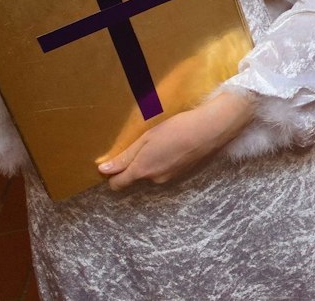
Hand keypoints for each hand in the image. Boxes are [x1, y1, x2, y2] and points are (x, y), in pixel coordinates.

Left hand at [99, 89, 253, 189]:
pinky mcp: (181, 173)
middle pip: (135, 177)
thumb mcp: (146, 139)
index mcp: (142, 170)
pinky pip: (165, 169)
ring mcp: (169, 177)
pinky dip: (164, 160)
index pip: (118, 184)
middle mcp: (154, 179)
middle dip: (134, 164)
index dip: (111, 175)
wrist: (210, 130)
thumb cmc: (176, 129)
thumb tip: (104, 170)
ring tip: (159, 140)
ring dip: (151, 160)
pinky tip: (172, 144)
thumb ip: (124, 157)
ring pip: (151, 172)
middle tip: (140, 143)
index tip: (111, 162)